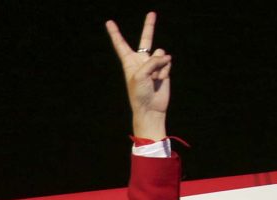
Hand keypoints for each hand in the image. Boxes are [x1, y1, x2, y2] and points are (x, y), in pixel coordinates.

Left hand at [105, 12, 171, 139]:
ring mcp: (153, 64)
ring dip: (159, 66)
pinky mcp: (164, 69)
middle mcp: (141, 61)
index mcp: (129, 62)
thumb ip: (153, 61)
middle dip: (149, 26)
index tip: (109, 23)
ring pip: (160, 53)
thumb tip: (166, 56)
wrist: (150, 108)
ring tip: (154, 79)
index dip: (115, 33)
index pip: (121, 44)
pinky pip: (167, 62)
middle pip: (146, 39)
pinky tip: (160, 81)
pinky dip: (165, 71)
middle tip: (152, 13)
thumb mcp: (140, 75)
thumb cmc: (139, 93)